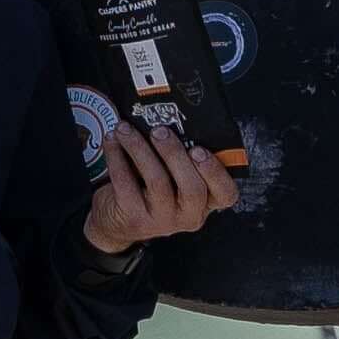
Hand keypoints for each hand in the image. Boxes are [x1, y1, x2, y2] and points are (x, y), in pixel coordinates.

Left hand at [84, 115, 234, 255]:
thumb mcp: (174, 181)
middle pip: (192, 187)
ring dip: (140, 148)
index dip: (216, 172)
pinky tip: (112, 140)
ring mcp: (161, 220)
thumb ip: (182, 160)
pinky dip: (117, 156)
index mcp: (204, 203)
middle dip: (175, 154)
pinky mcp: (133, 218)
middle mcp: (187, 215)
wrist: (117, 223)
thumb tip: (172, 115)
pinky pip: (126, 182)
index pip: (225, 194)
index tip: (200, 149)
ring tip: (126, 129)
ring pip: (156, 181)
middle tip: (159, 131)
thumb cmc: (151, 192)